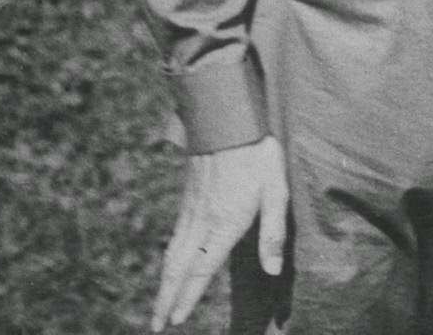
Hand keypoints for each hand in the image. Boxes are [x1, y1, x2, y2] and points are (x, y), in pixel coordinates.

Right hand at [152, 135, 287, 331]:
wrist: (228, 117)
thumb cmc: (258, 154)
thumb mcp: (276, 190)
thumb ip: (274, 233)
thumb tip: (273, 271)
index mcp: (224, 222)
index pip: (202, 268)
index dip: (188, 296)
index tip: (175, 320)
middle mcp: (202, 220)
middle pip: (178, 266)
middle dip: (166, 298)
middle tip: (156, 326)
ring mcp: (191, 208)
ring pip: (172, 252)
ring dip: (163, 281)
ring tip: (158, 305)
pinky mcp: (188, 197)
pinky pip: (174, 236)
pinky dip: (167, 259)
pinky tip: (170, 265)